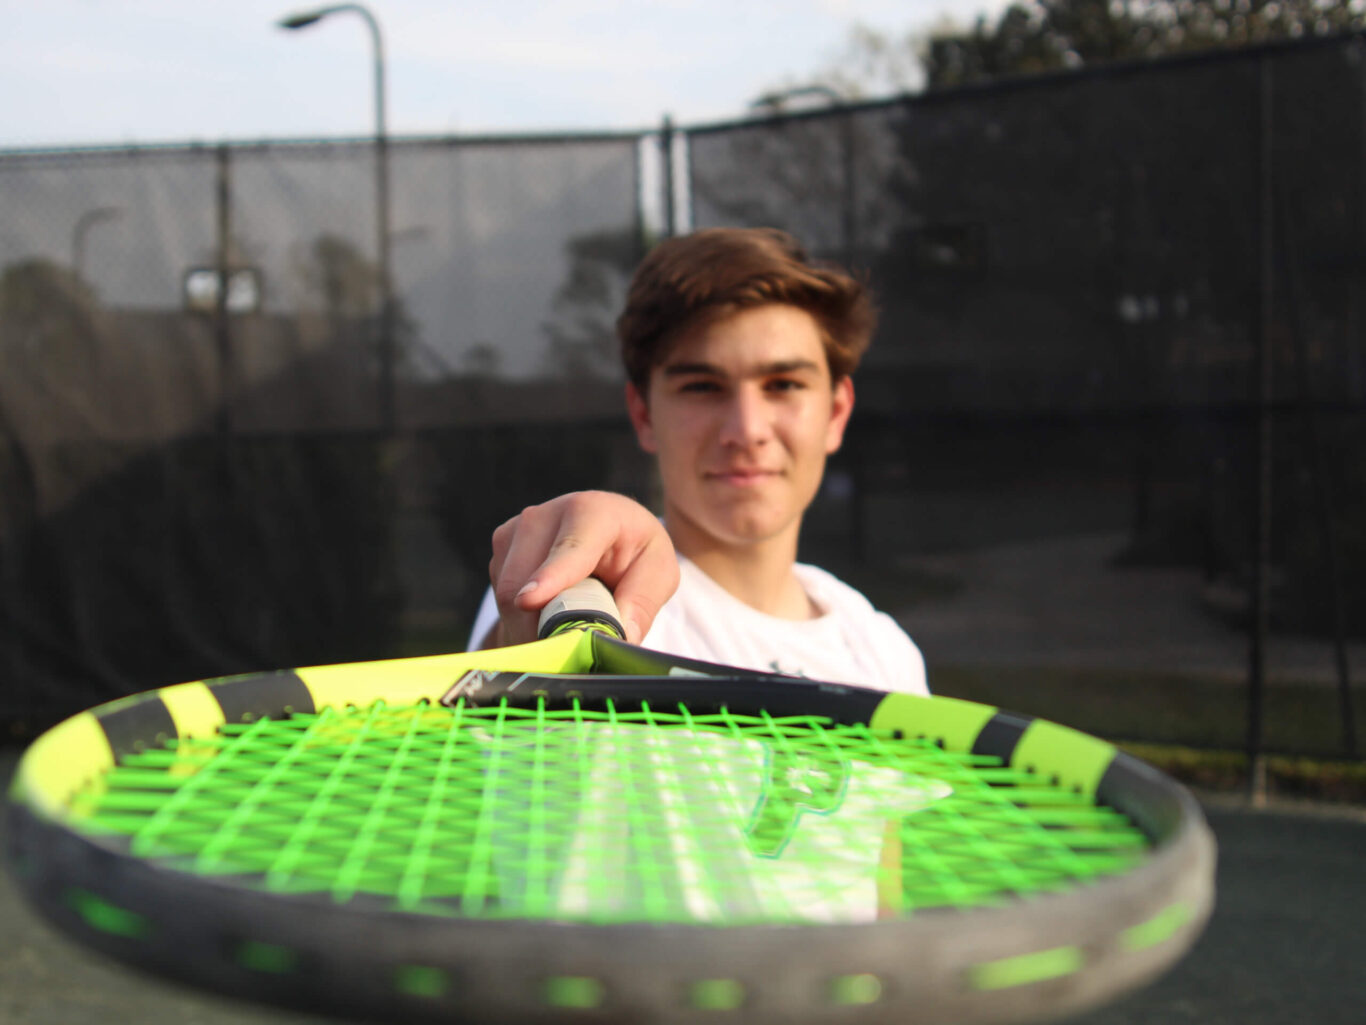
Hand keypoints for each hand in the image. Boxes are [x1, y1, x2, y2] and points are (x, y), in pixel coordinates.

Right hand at [488, 491, 678, 646]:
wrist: (609, 532)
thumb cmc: (635, 552)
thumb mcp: (658, 572)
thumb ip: (643, 602)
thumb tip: (622, 636)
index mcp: (593, 513)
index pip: (569, 549)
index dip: (550, 576)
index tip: (531, 601)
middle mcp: (546, 515)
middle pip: (525, 581)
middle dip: (542, 626)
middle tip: (569, 656)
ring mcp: (517, 529)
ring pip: (507, 594)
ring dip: (530, 627)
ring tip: (564, 631)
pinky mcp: (501, 546)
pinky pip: (500, 597)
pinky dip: (520, 619)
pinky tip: (548, 615)